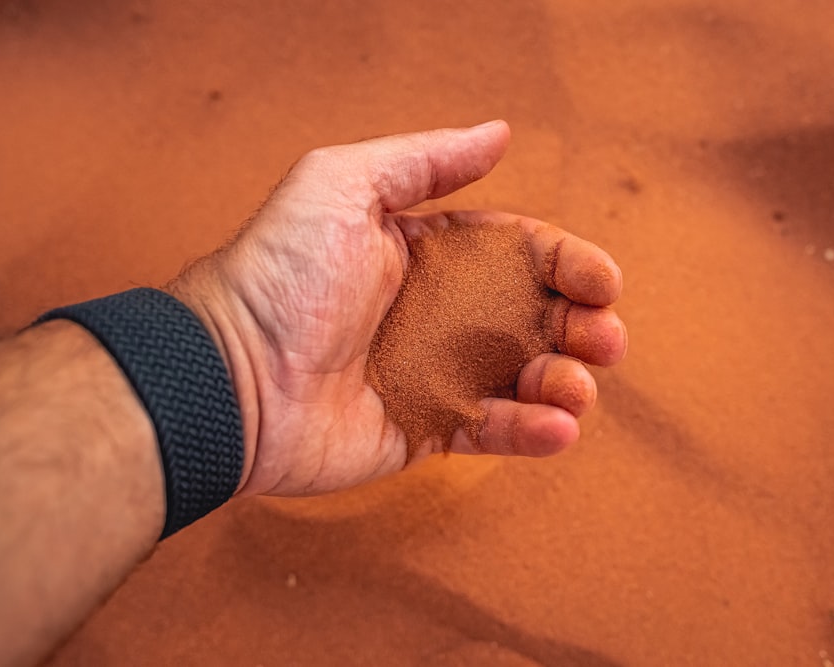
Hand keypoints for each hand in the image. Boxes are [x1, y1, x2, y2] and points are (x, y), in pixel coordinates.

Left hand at [168, 121, 625, 497]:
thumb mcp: (343, 185)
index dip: (564, 263)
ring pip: (522, 377)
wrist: (227, 375)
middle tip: (606, 336)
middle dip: (581, 324)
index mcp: (425, 253)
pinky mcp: (423, 431)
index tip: (602, 280)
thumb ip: (423, 160)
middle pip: (532, 316)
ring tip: (578, 383)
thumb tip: (499, 132)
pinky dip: (531, 431)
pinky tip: (557, 426)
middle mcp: (436, 313)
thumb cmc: (280, 274)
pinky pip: (491, 431)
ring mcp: (432, 375)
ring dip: (566, 380)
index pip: (515, 253)